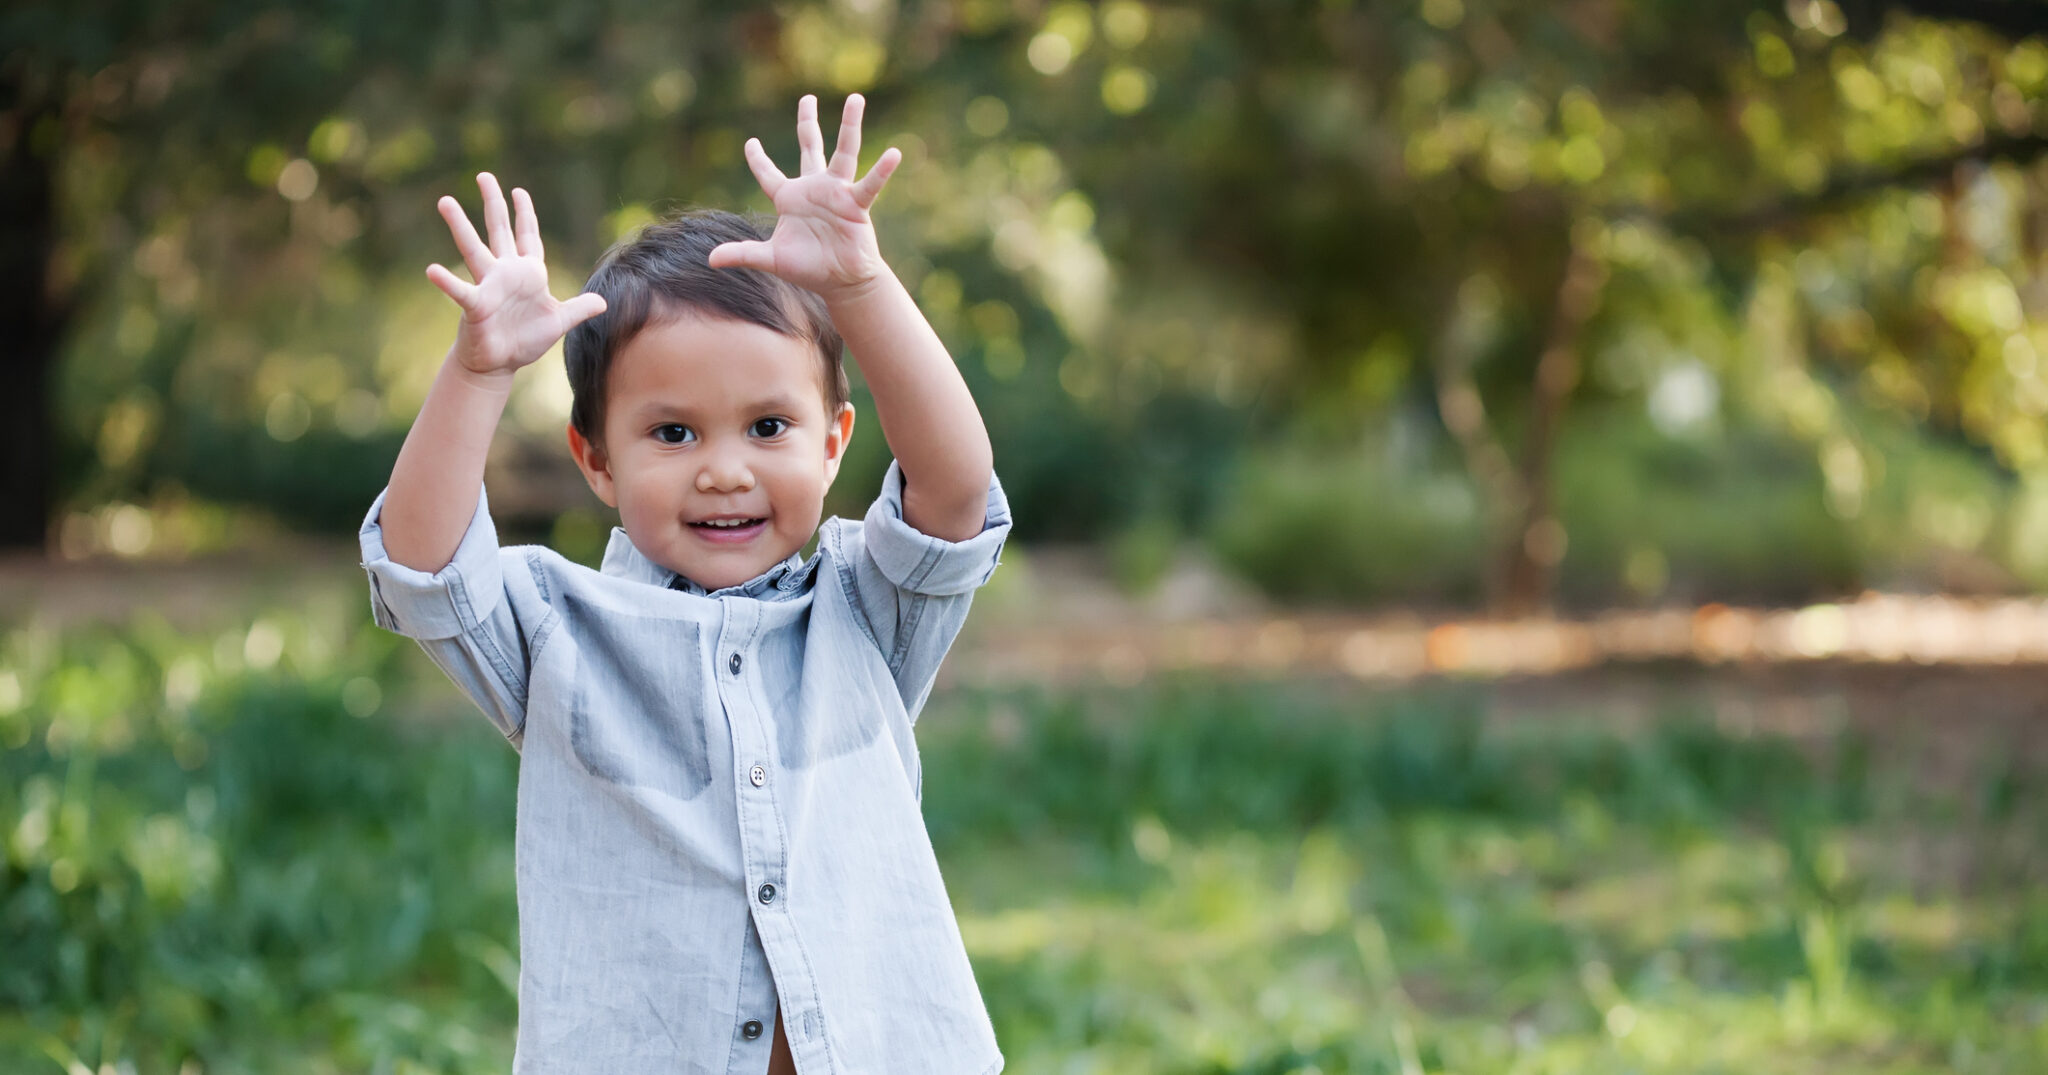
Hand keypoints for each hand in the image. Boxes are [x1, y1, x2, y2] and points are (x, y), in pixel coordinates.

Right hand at [427, 173, 607, 377]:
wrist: (499, 364)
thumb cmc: (524, 341)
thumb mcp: (559, 323)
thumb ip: (579, 309)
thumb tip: (603, 303)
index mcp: (528, 274)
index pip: (528, 236)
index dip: (525, 215)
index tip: (519, 192)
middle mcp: (505, 273)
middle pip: (499, 231)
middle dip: (494, 203)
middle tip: (484, 175)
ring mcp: (488, 286)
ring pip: (473, 249)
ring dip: (460, 225)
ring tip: (446, 201)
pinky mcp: (476, 306)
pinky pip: (460, 291)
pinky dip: (447, 282)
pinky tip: (432, 270)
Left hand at [708, 94, 902, 297]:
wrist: (840, 282)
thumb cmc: (808, 268)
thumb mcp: (771, 259)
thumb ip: (743, 254)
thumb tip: (711, 260)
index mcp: (789, 198)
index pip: (768, 174)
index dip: (758, 159)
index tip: (750, 143)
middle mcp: (814, 188)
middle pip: (809, 146)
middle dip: (807, 122)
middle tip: (807, 97)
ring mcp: (837, 193)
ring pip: (843, 152)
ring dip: (849, 125)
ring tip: (855, 99)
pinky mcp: (856, 204)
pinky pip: (869, 184)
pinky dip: (882, 171)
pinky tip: (894, 154)